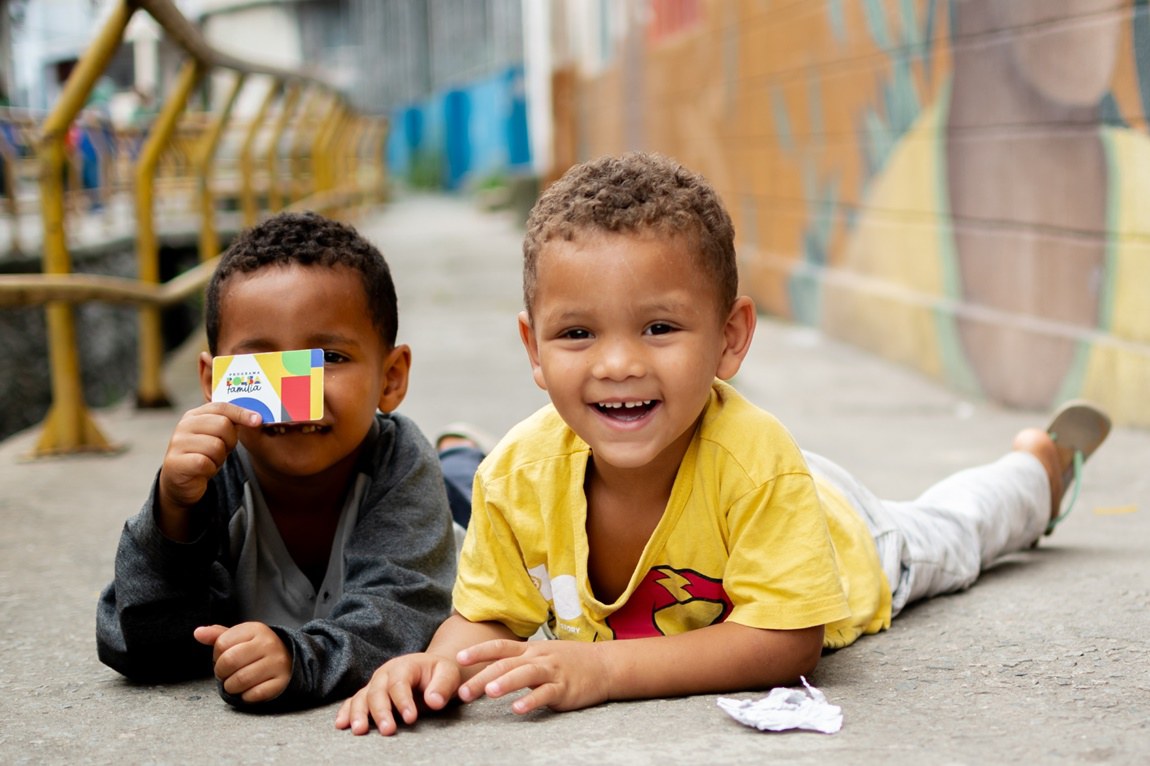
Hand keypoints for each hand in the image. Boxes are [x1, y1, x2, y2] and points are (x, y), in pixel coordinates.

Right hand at [158, 402, 260, 539]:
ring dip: (219, 458)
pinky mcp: (175, 462)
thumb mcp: (219, 437)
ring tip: (210, 461)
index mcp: (194, 415)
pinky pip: (205, 463)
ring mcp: (177, 443)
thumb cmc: (204, 456)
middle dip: (230, 441)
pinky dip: (210, 469)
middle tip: (222, 450)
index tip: (258, 420)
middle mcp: (184, 425)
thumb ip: (232, 424)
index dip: (242, 413)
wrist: (182, 481)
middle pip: (222, 425)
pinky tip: (203, 470)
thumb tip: (257, 418)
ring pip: (216, 446)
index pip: (221, 407)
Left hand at [194, 622, 290, 703]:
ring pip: (240, 680)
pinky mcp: (281, 682)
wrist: (290, 658)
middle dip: (221, 673)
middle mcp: (268, 644)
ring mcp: (277, 663)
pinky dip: (245, 696)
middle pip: (229, 661)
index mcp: (256, 629)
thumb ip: (218, 636)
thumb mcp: (240, 637)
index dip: (217, 655)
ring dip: (231, 687)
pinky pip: (253, 694)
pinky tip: (249, 690)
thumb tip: (197, 633)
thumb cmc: (257, 649)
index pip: (221, 644)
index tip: (224, 658)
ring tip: (235, 683)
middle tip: (226, 674)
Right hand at [335, 653, 461, 734]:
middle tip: (388, 730)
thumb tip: (434, 701)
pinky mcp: (369, 694)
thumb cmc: (440, 673)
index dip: (404, 701)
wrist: (431, 669)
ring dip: (359, 714)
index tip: (411, 718)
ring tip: (360, 730)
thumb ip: (443, 686)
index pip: (400, 683)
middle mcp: (386, 673)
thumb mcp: (449, 674)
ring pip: (362, 697)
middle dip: (381, 711)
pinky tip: (342, 724)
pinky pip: (354, 701)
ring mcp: (375, 683)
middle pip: (378, 691)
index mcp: (405, 665)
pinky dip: (347, 712)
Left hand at [456, 639, 609, 714]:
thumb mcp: (542, 654)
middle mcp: (538, 657)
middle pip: (506, 664)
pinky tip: (518, 709)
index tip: (458, 658)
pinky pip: (545, 694)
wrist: (605, 665)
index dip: (478, 651)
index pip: (500, 646)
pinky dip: (531, 701)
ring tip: (488, 692)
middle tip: (463, 692)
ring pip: (525, 674)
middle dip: (482, 677)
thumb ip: (519, 660)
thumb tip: (491, 669)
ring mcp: (552, 672)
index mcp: (530, 649)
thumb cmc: (569, 662)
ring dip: (506, 682)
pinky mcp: (564, 688)